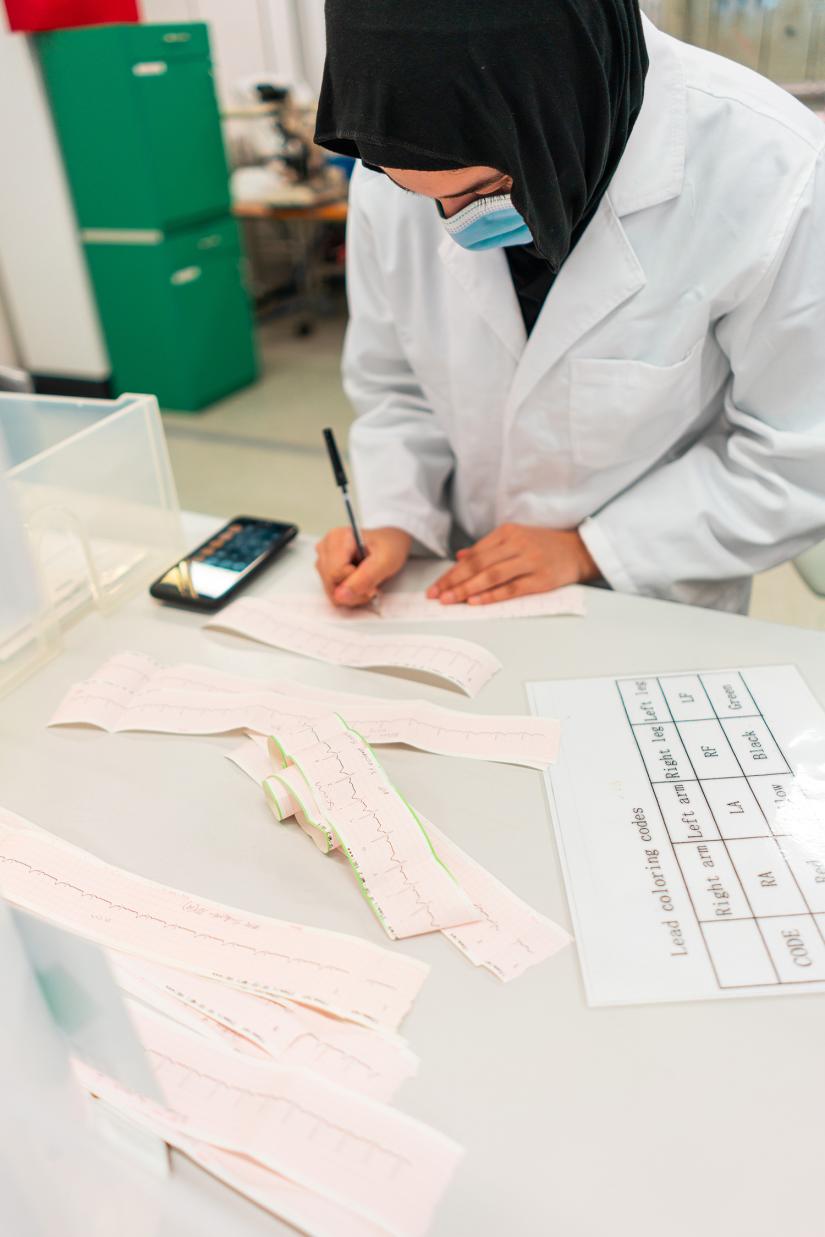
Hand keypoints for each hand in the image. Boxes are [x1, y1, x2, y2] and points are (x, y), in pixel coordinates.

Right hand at [315, 526, 411, 606]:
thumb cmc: (389, 547)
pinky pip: (333, 592)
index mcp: (337, 538)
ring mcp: (323, 558)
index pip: (335, 574)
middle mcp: (325, 547)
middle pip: (330, 584)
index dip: (355, 582)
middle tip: (372, 586)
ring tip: (367, 583)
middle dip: (354, 592)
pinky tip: (360, 584)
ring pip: (331, 591)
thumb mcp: (386, 561)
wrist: (390, 544)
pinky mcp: (326, 569)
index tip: (372, 578)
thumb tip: (340, 596)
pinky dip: (349, 595)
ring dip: (352, 594)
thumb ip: (365, 578)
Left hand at [427, 524, 597, 604]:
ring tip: (449, 600)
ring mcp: (530, 561)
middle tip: (435, 595)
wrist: (579, 550)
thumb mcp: (515, 538)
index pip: (473, 555)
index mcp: (507, 533)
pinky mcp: (541, 579)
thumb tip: (460, 557)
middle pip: (478, 565)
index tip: (436, 585)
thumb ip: (487, 548)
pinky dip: (492, 596)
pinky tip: (475, 602)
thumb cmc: (543, 546)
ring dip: (467, 589)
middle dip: (453, 581)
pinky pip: (512, 589)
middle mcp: (517, 544)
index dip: (452, 572)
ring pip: (491, 576)